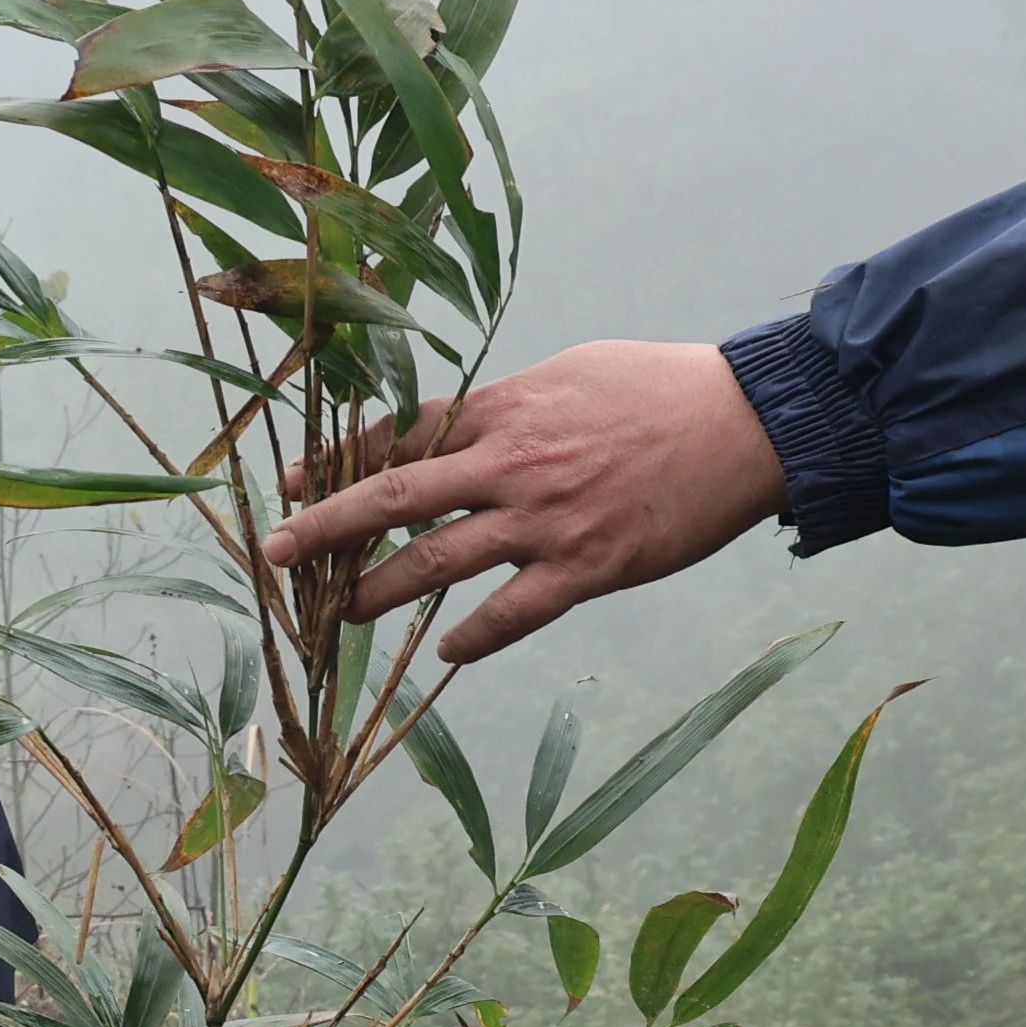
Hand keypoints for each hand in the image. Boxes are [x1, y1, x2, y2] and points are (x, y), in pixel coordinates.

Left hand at [259, 340, 792, 659]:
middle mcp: (511, 463)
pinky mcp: (588, 567)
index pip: (400, 434)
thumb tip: (458, 424)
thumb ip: (508, 405)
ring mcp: (546, 520)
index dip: (341, 459)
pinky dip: (474, 637)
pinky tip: (445, 653)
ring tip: (341, 613)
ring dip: (381, 590)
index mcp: (504, 408)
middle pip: (394, 497)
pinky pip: (514, 613)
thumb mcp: (570, 373)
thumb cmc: (659, 388)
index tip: (297, 481)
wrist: (748, 422)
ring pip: (439, 561)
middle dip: (326, 526)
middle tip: (277, 551)